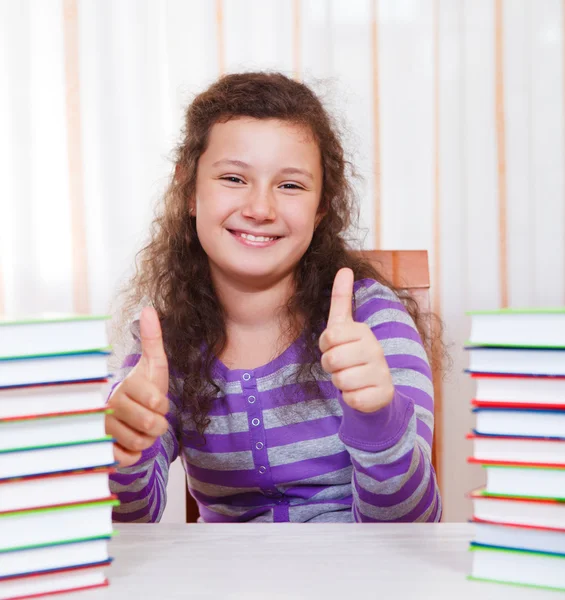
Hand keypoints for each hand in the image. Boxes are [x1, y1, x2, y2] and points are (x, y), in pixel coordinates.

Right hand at [106, 307, 169, 466]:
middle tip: (151, 417)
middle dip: (159, 424)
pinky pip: (126, 459)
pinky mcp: (101, 449)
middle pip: (150, 425)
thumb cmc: (146, 388)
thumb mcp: (154, 365)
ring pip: (141, 443)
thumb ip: (153, 339)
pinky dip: (134, 455)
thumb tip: (148, 308)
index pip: (156, 402)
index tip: (156, 401)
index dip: (163, 405)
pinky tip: (130, 443)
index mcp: (123, 387)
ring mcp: (103, 429)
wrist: (130, 415)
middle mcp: (109, 407)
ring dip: (148, 439)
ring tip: (140, 428)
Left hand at [319, 268, 393, 412]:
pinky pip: (351, 399)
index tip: (336, 347)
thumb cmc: (353, 354)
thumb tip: (344, 268)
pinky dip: (350, 398)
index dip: (326, 346)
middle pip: (332, 360)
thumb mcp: (344, 327)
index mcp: (363, 331)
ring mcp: (381, 372)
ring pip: (341, 381)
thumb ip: (341, 299)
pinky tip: (360, 392)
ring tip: (352, 378)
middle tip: (343, 365)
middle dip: (331, 366)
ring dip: (340, 383)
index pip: (328, 337)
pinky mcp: (383, 395)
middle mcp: (375, 349)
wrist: (375, 388)